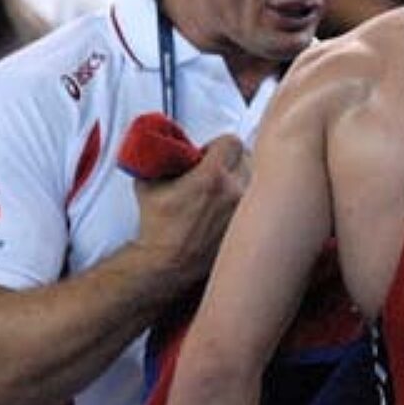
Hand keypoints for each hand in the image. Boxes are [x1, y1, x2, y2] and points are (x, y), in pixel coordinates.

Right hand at [132, 135, 248, 287]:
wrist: (168, 263)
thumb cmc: (159, 229)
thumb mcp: (149, 184)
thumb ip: (160, 160)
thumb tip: (164, 148)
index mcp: (212, 177)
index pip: (231, 142)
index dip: (217, 145)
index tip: (208, 153)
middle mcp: (234, 193)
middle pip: (246, 158)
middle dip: (230, 160)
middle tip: (215, 169)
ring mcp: (243, 211)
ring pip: (254, 179)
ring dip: (239, 179)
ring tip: (221, 189)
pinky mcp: (246, 225)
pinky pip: (254, 203)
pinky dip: (243, 201)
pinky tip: (225, 207)